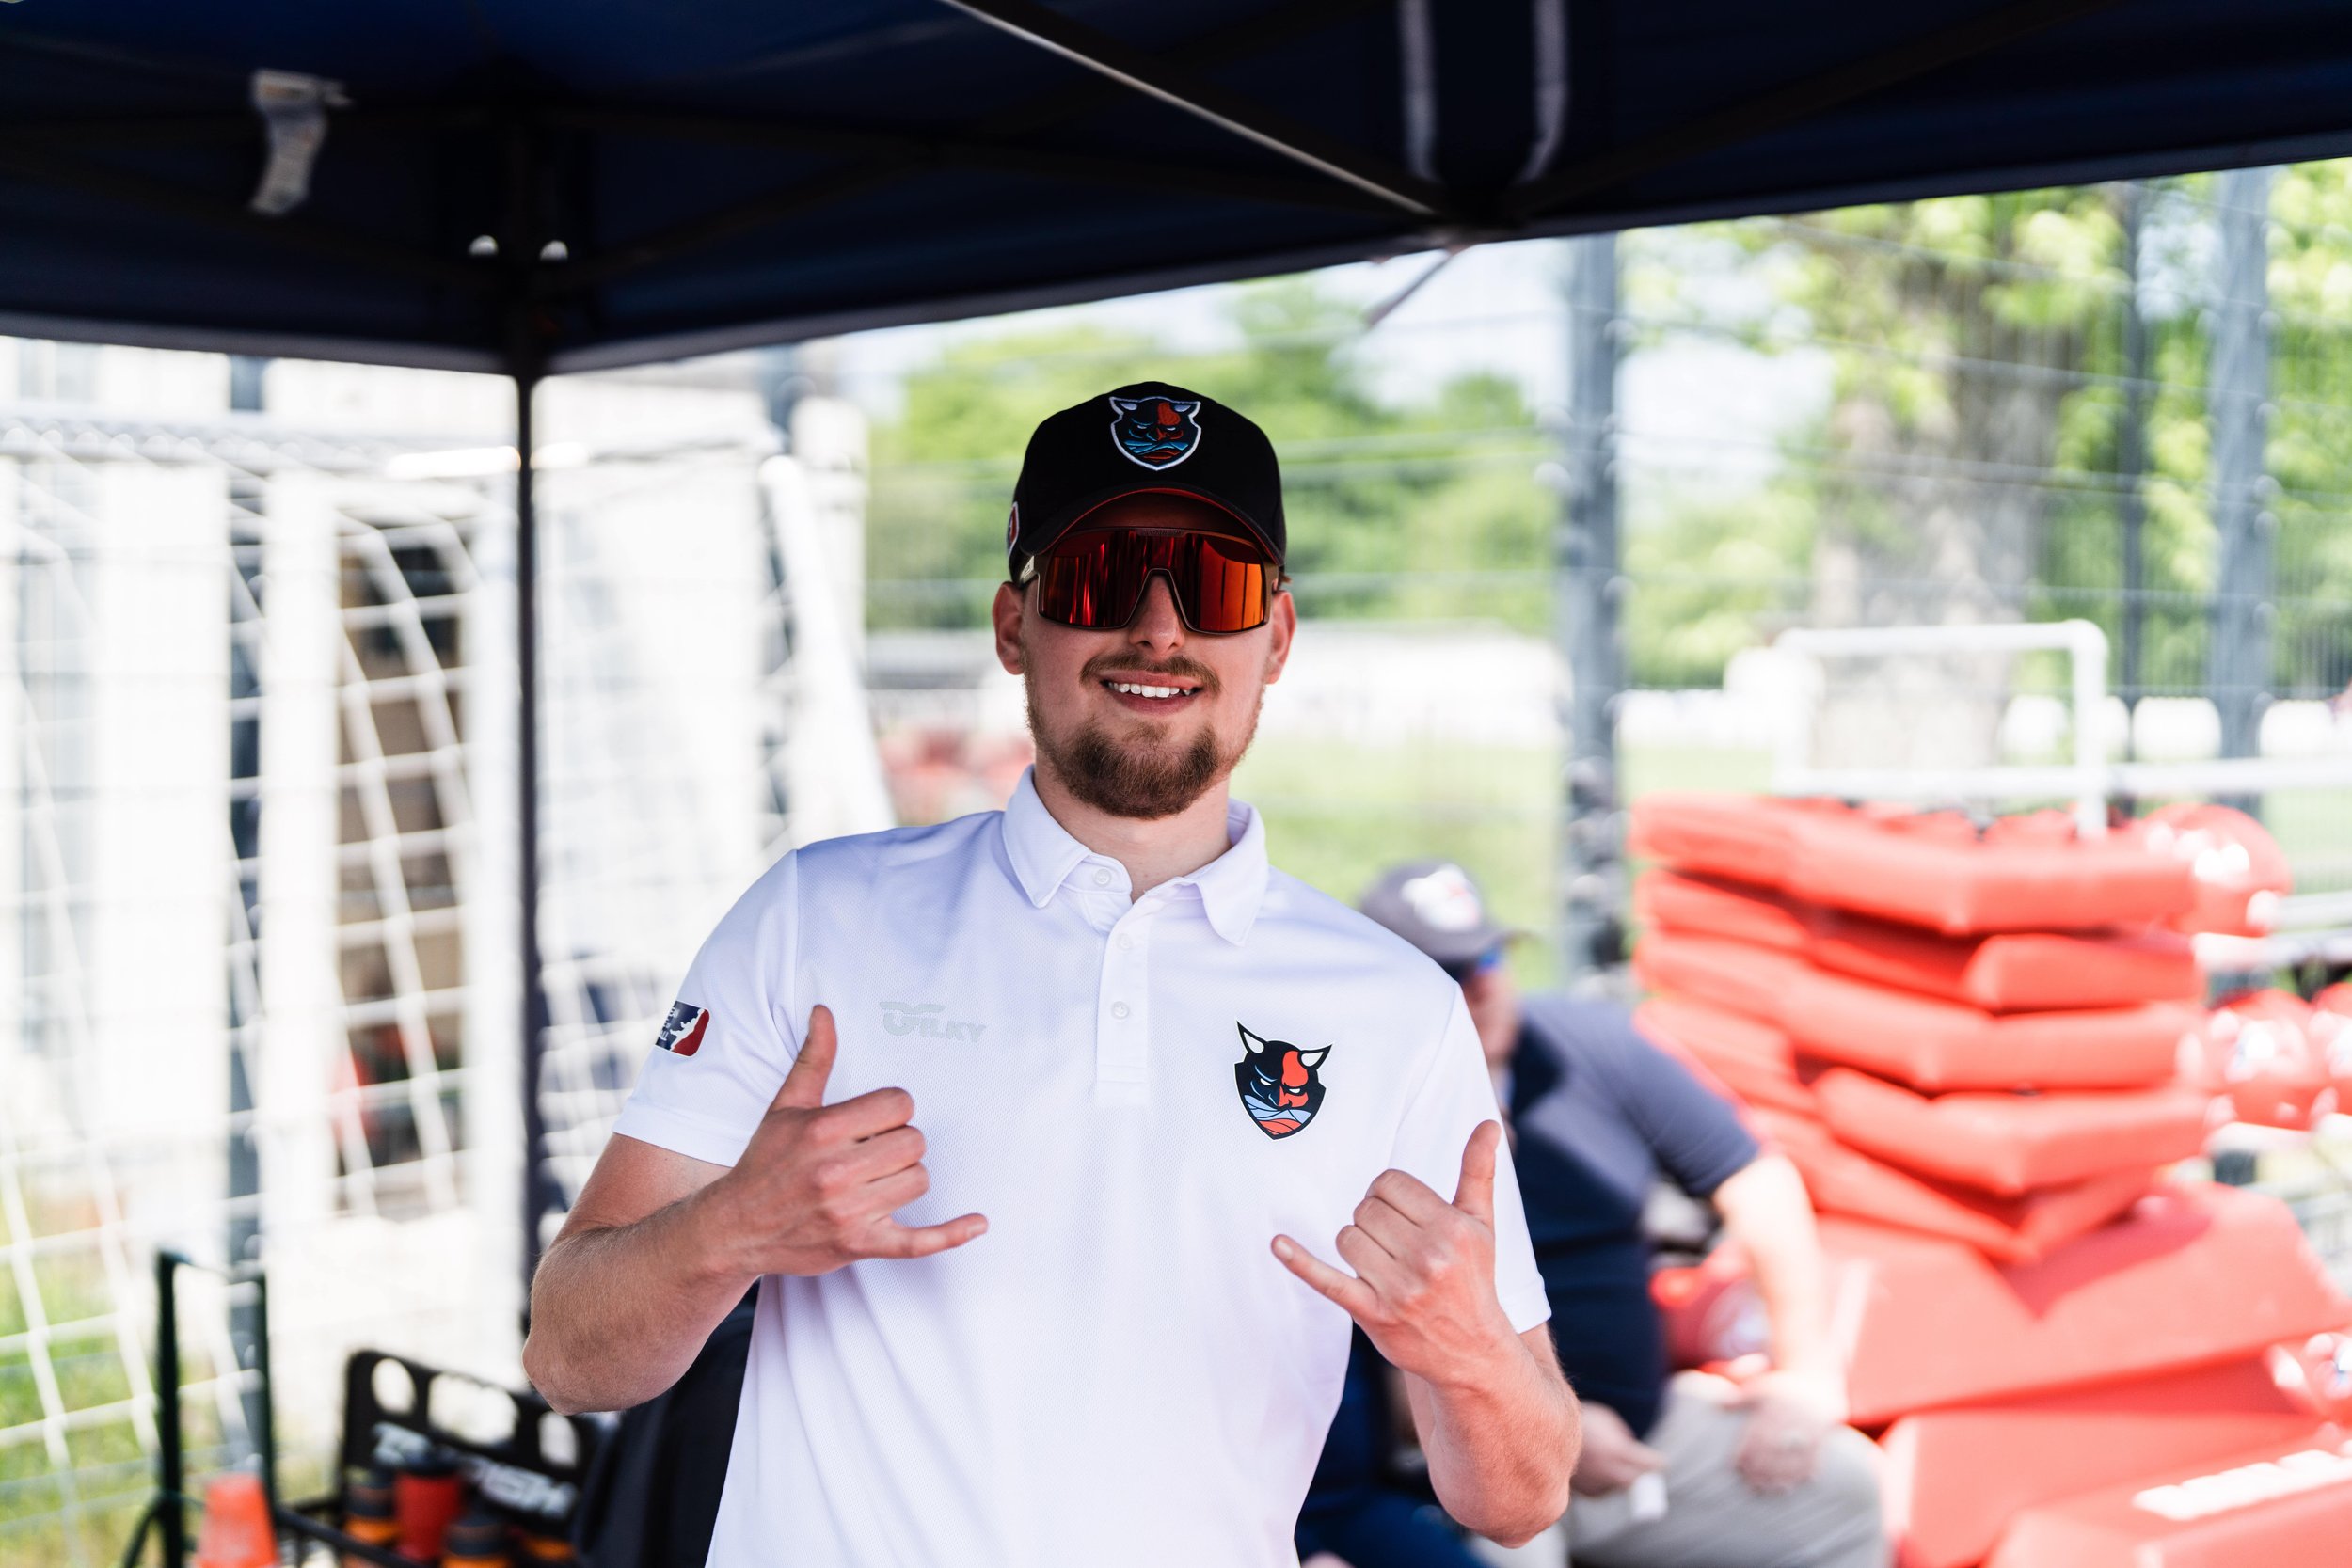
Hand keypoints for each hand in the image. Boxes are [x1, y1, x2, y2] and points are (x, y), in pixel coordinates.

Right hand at [696, 1005, 985, 1276]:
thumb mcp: (785, 1106)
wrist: (735, 1229)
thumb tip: (824, 1011)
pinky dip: (950, 1235)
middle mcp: (836, 1170)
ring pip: (919, 1180)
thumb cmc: (765, 1161)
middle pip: (914, 1142)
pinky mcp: (859, 1245)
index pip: (900, 1104)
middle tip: (869, 1153)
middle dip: (898, 1144)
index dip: (892, 1111)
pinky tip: (978, 1223)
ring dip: (905, 1178)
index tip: (871, 1122)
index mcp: (822, 1130)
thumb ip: (814, 1058)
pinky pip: (917, 1242)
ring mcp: (849, 1212)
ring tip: (874, 1180)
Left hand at [1271, 1121, 1520, 1388]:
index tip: (1401, 1213)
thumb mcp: (1481, 1223)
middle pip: (1366, 1208)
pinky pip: (1327, 1279)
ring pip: (1346, 1237)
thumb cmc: (1473, 1276)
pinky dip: (1300, 1261)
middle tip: (1395, 1242)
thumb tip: (1489, 1122)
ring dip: (1357, 1245)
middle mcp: (1427, 1258)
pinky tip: (1278, 1243)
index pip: (1389, 1183)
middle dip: (1374, 1220)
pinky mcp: (1373, 1314)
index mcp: (1452, 1228)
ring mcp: (1398, 1289)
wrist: (1472, 1351)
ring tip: (1383, 1263)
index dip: (1388, 1193)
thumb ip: (1478, 1170)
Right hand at [1570, 1401, 1663, 1495]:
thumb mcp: (1607, 1419)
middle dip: (1642, 1475)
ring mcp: (1597, 1484)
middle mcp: (1609, 1471)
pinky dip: (1603, 1482)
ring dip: (1620, 1478)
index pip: (1649, 1463)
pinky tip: (1596, 1469)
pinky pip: (1603, 1490)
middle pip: (1637, 1482)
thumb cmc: (1580, 1421)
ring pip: (1619, 1487)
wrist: (1546, 1434)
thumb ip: (1623, 1436)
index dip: (1656, 1461)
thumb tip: (1633, 1450)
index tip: (1661, 1461)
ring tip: (1609, 1462)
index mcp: (1618, 1451)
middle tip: (1644, 1469)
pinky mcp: (1586, 1493)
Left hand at [1728, 1369, 1842, 1492]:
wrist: (1817, 1385)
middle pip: (1776, 1446)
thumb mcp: (1760, 1387)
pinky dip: (1805, 1472)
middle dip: (1763, 1467)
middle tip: (1751, 1485)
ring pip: (1795, 1455)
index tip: (1736, 1466)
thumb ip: (1740, 1397)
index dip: (1747, 1450)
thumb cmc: (1780, 1389)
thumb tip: (1719, 1404)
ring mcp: (1809, 1426)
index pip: (1758, 1431)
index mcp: (1775, 1403)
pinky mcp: (1822, 1436)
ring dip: (1783, 1475)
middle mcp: (1793, 1415)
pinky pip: (1815, 1456)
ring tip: (1771, 1490)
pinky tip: (1795, 1486)